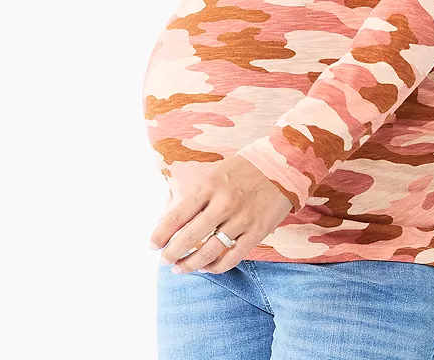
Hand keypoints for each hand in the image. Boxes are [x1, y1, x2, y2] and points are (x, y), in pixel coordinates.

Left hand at [149, 153, 294, 273]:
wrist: (282, 164)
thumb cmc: (244, 168)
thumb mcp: (216, 172)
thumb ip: (198, 195)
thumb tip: (171, 218)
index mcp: (210, 185)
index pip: (177, 215)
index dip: (160, 234)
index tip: (151, 246)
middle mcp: (224, 203)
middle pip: (190, 237)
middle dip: (171, 253)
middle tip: (163, 261)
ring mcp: (242, 219)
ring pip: (209, 251)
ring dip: (191, 264)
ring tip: (180, 269)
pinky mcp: (257, 231)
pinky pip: (233, 257)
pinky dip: (216, 267)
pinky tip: (207, 268)